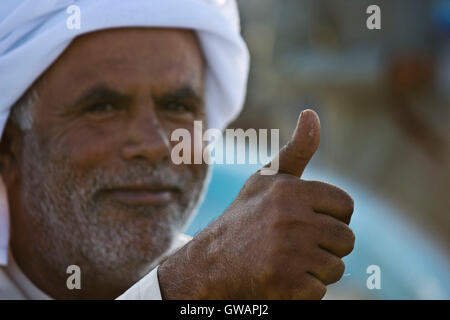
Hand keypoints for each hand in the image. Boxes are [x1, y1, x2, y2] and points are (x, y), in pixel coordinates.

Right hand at [158, 110, 354, 298]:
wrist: (209, 262)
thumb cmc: (244, 217)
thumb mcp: (266, 179)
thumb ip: (296, 149)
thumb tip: (312, 112)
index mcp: (290, 191)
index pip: (346, 206)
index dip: (331, 216)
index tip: (307, 220)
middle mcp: (291, 219)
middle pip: (345, 239)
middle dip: (325, 245)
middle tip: (293, 244)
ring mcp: (288, 253)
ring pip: (335, 267)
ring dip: (315, 269)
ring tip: (285, 260)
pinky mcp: (285, 284)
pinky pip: (319, 291)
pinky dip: (303, 289)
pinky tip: (279, 278)